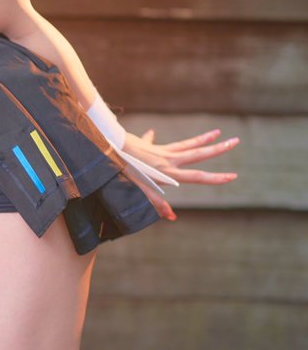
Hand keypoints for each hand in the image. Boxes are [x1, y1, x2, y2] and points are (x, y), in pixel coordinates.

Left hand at [121, 126, 239, 221]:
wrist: (113, 149)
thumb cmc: (127, 171)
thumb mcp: (142, 189)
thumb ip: (158, 202)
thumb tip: (173, 217)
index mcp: (169, 172)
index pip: (198, 176)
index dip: (216, 177)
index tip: (232, 176)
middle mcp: (170, 160)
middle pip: (199, 154)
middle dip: (218, 149)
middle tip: (236, 141)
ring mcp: (163, 151)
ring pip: (189, 145)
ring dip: (204, 139)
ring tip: (218, 133)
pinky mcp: (154, 146)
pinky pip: (168, 143)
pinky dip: (162, 140)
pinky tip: (154, 133)